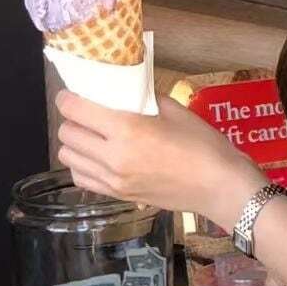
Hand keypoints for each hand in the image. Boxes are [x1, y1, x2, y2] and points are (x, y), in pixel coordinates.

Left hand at [55, 92, 262, 228]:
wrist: (219, 187)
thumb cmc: (203, 146)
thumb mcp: (176, 111)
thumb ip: (145, 99)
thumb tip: (128, 90)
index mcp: (127, 129)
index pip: (75, 110)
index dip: (68, 98)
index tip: (73, 93)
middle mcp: (113, 156)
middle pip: (67, 134)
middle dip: (72, 119)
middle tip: (87, 113)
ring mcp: (113, 180)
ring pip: (68, 157)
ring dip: (75, 143)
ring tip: (92, 136)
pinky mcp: (118, 195)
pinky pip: (81, 178)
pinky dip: (82, 165)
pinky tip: (98, 158)